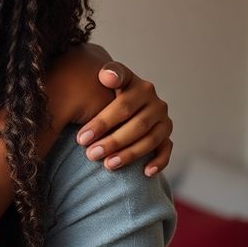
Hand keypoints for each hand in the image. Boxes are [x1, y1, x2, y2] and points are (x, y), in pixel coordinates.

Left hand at [78, 61, 172, 176]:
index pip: (123, 106)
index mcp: (140, 87)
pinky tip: (145, 172)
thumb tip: (107, 76)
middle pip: (137, 126)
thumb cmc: (107, 89)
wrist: (122, 98)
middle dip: (112, 142)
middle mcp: (156, 103)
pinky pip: (166, 150)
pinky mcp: (166, 135)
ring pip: (150, 140)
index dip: (102, 123)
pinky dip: (159, 161)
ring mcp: (163, 120)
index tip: (81, 139)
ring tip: (107, 164)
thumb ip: (110, 74)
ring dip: (130, 154)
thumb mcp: (108, 77)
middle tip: (90, 154)